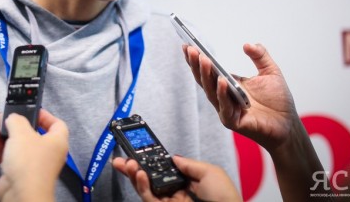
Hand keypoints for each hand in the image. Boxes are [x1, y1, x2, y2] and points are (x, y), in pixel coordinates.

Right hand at [0, 109, 68, 201]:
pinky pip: (7, 155)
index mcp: (56, 141)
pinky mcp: (17, 172)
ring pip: (15, 143)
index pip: (56, 123)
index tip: (30, 110)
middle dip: (13, 124)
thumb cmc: (29, 162)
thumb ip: (16, 119)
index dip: (44, 115)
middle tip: (1, 118)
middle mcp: (46, 152)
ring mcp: (31, 163)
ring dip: (1, 133)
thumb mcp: (22, 132)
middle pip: (30, 132)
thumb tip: (12, 118)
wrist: (21, 195)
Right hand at [113, 155, 240, 201]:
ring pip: (145, 190)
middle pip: (149, 180)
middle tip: (123, 160)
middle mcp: (176, 194)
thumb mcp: (210, 172)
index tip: (137, 152)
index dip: (149, 162)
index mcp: (187, 183)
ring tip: (129, 165)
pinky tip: (140, 175)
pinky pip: (149, 199)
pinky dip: (142, 187)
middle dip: (134, 168)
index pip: (162, 171)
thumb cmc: (226, 199)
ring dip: (134, 176)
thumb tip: (174, 157)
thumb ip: (189, 164)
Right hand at [183, 42, 297, 152]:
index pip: (207, 71)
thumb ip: (260, 56)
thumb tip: (248, 44)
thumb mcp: (270, 72)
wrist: (289, 124)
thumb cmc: (278, 100)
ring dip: (206, 75)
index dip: (197, 59)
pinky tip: (222, 81)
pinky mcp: (233, 122)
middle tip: (191, 49)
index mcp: (228, 84)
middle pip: (204, 80)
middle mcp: (223, 97)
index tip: (188, 45)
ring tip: (204, 59)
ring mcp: (226, 109)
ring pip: (211, 92)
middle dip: (196, 64)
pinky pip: (225, 107)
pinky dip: (222, 94)